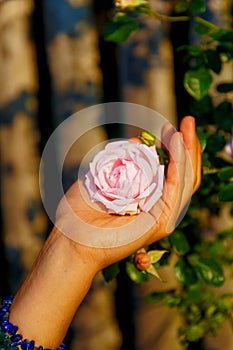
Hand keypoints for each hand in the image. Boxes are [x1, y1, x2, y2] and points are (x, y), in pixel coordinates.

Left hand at [55, 116, 200, 270]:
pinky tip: (177, 144)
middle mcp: (158, 208)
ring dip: (187, 151)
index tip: (167, 127)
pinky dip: (179, 165)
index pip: (170, 173)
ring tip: (185, 128)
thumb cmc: (80, 213)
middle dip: (187, 146)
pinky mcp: (161, 223)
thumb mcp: (101, 177)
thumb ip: (121, 159)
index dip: (173, 149)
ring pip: (185, 180)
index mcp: (146, 200)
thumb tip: (137, 141)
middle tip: (187, 121)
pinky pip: (176, 190)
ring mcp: (162, 217)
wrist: (70, 240)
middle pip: (183, 175)